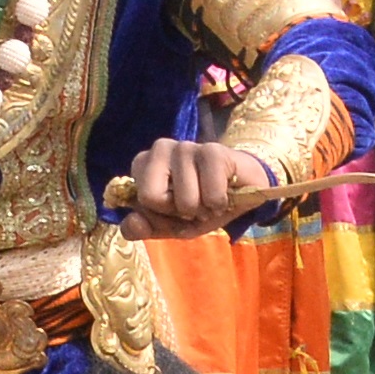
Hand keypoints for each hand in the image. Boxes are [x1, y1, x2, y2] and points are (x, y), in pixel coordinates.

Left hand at [111, 139, 278, 237]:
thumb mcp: (171, 224)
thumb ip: (145, 227)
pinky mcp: (214, 150)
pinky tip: (225, 193)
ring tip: (210, 199)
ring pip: (185, 200)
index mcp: (144, 163)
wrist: (244, 191)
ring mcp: (186, 145)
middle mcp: (161, 148)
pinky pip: (211, 194)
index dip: (161, 213)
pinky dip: (220, 204)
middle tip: (193, 205)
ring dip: (203, 209)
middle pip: (151, 197)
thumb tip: (130, 225)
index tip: (174, 207)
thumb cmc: (202, 205)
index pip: (139, 200)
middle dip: (176, 211)